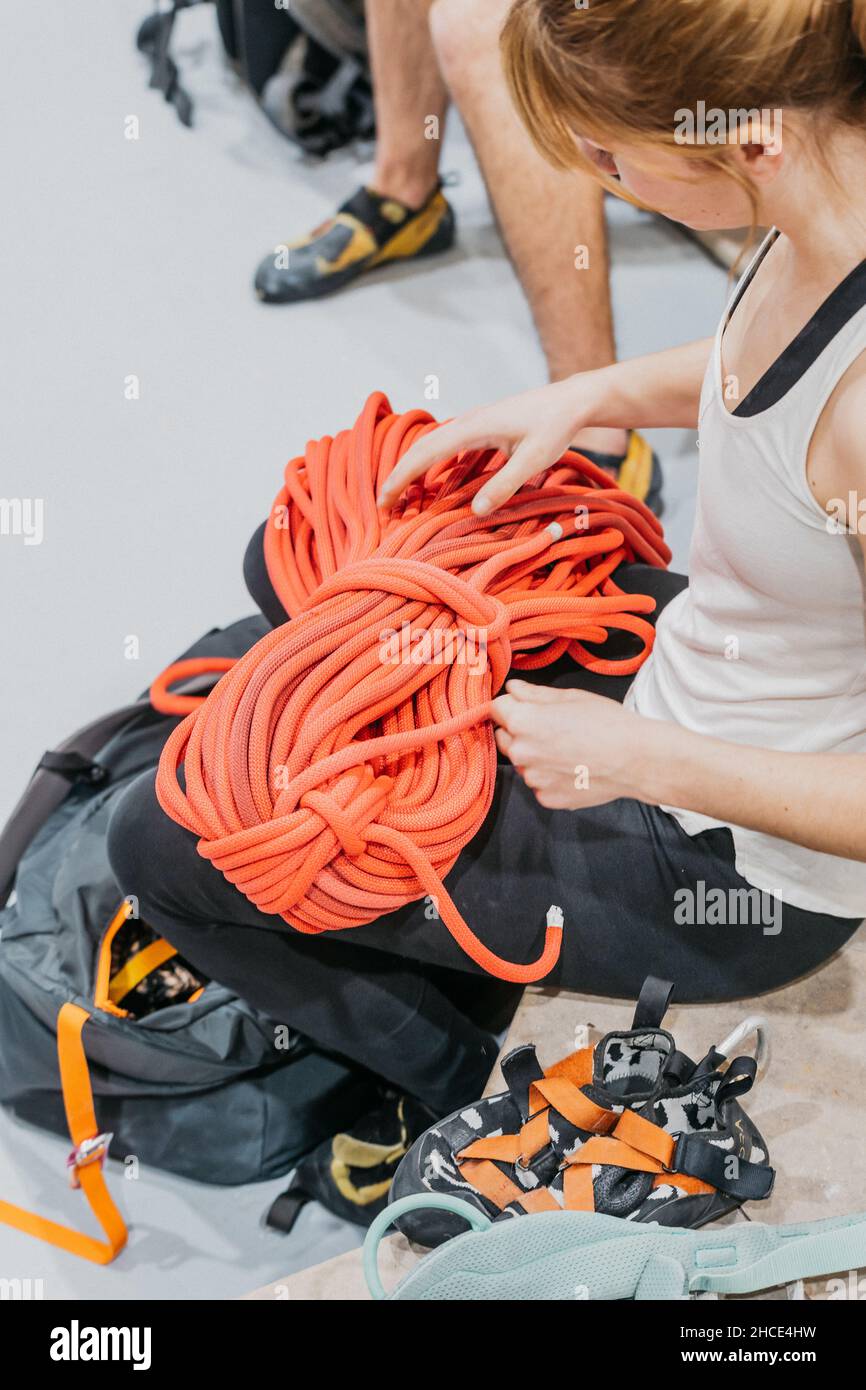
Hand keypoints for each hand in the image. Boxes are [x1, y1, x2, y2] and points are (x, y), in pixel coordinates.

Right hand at [377, 376, 599, 514]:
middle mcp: (468, 422)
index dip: (401, 477)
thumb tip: (476, 511)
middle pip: (423, 449)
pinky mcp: (485, 430)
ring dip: (418, 472)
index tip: (384, 500)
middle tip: (385, 506)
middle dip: (401, 477)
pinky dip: (440, 468)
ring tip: (406, 499)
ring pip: (436, 449)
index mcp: (473, 426)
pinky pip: (453, 450)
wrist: (573, 400)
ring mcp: (475, 424)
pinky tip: (440, 486)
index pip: (425, 453)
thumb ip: (505, 484)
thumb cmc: (555, 425)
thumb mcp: (534, 458)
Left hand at [491, 679, 656, 809]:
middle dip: (519, 731)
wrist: (636, 760)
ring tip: (567, 749)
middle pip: (504, 737)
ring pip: (522, 763)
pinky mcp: (546, 799)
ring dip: (535, 756)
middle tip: (551, 728)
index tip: (526, 706)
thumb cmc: (607, 722)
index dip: (511, 704)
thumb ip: (533, 694)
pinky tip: (573, 768)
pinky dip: (550, 777)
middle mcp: (521, 752)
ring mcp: (533, 779)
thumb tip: (512, 688)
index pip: (496, 708)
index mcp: (523, 721)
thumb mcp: (570, 697)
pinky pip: (538, 784)